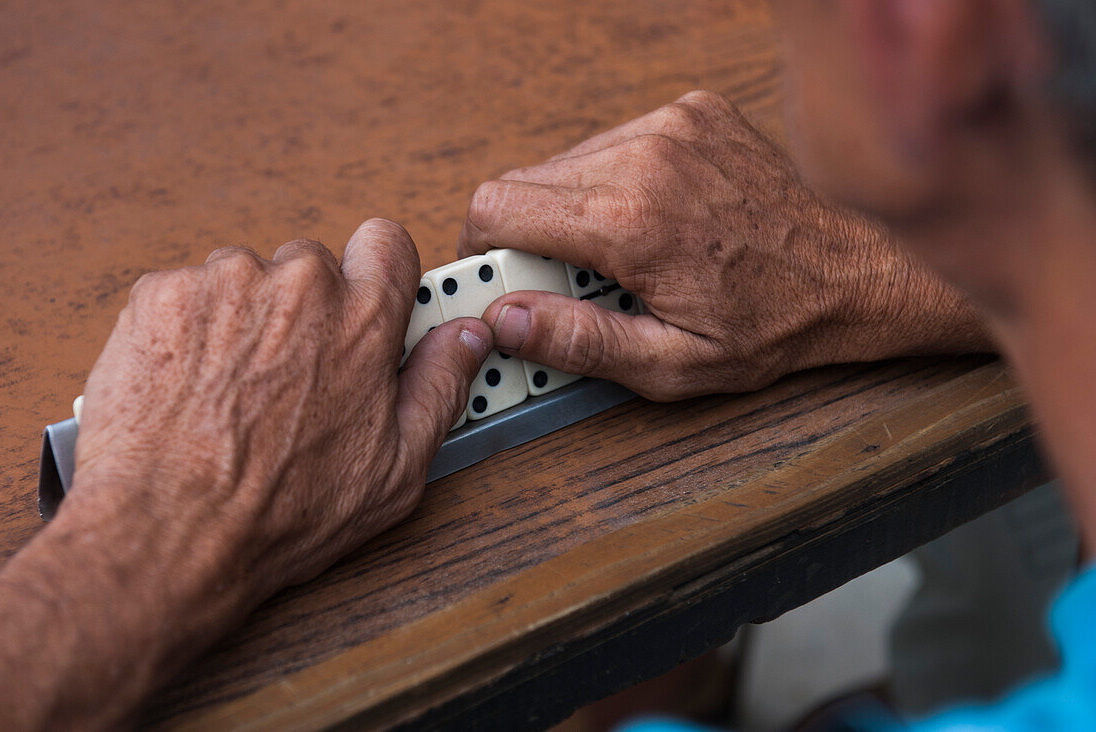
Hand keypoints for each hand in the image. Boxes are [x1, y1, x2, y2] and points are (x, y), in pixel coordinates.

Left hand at [71, 219, 490, 596]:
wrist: (168, 531)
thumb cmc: (280, 512)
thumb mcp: (397, 469)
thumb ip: (440, 387)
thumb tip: (466, 338)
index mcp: (364, 320)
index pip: (387, 243)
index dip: (376, 273)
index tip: (365, 301)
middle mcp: (299, 286)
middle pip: (311, 267)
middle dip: (303, 312)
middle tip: (289, 377)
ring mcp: (225, 283)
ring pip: (245, 280)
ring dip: (243, 320)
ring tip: (231, 392)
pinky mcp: (161, 293)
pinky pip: (186, 293)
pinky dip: (188, 330)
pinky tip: (189, 386)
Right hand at [458, 91, 988, 399]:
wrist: (860, 269)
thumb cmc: (776, 323)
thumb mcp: (673, 364)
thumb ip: (579, 342)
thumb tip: (506, 319)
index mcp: (632, 222)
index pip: (496, 207)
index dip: (481, 248)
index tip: (501, 278)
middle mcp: (646, 156)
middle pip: (523, 181)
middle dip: (528, 236)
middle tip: (571, 280)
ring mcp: (672, 125)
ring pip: (565, 161)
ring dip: (572, 209)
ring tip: (621, 253)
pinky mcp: (692, 112)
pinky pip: (614, 142)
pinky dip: (614, 181)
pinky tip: (654, 218)